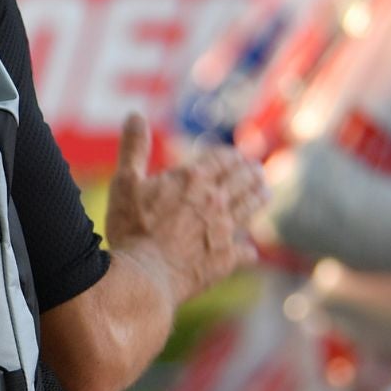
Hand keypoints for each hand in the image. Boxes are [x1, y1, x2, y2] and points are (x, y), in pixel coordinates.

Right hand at [103, 114, 265, 305]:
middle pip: (242, 181)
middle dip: (250, 173)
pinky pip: (246, 252)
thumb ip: (133, 147)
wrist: (144, 276)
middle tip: (257, 170)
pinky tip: (249, 250)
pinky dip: (248, 249)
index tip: (236, 155)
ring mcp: (225, 231)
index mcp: (194, 179)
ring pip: (250, 209)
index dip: (230, 156)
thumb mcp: (125, 181)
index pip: (222, 159)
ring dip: (259, 198)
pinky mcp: (226, 260)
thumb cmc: (131, 228)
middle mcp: (216, 201)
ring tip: (265, 192)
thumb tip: (134, 115)